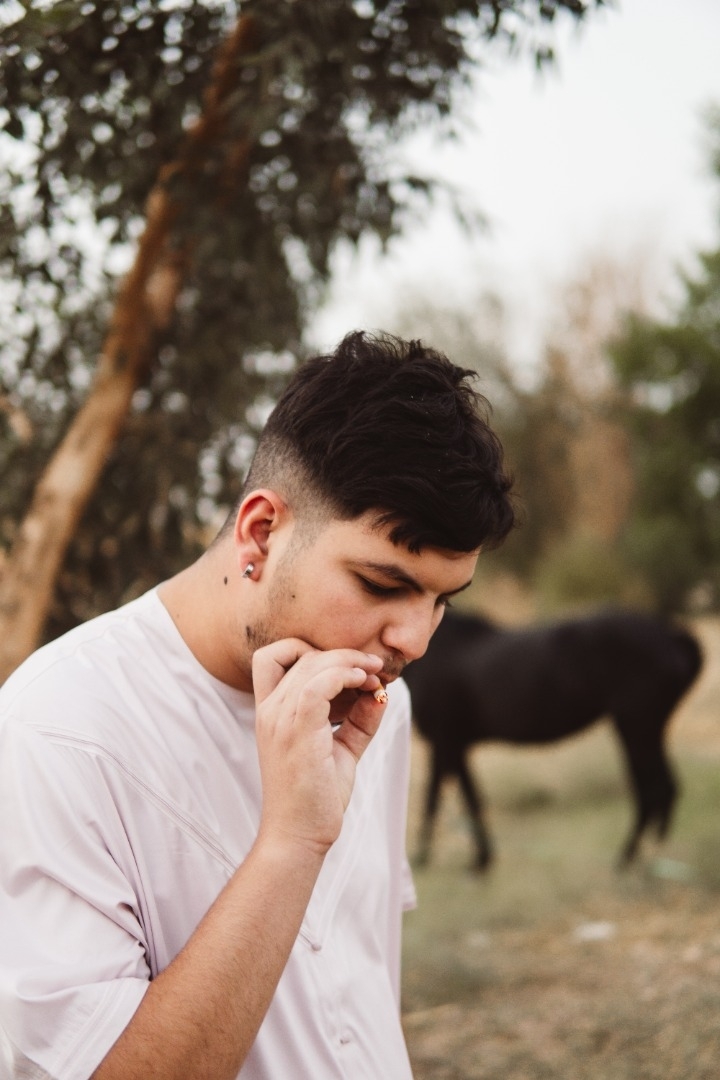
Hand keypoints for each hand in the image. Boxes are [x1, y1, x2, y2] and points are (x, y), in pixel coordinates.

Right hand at [251, 640, 384, 857]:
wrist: (299, 837)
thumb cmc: (316, 797)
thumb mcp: (342, 749)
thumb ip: (359, 720)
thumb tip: (381, 693)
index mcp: (271, 712)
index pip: (273, 657)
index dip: (308, 649)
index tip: (346, 667)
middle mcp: (270, 711)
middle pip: (300, 654)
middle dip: (342, 654)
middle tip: (374, 668)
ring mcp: (280, 720)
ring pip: (312, 663)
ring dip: (349, 662)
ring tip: (374, 675)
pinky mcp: (297, 731)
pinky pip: (319, 684)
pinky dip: (345, 675)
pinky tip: (365, 685)